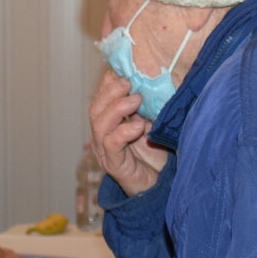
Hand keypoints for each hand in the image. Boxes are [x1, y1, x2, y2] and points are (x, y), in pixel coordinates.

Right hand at [89, 68, 168, 197]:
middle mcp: (103, 137)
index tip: (123, 69)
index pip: (101, 98)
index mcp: (110, 124)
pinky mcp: (115, 166)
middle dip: (110, 91)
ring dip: (117, 107)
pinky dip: (123, 132)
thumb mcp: (152, 124)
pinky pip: (111, 145)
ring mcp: (106, 152)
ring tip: (136, 99)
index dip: (108, 82)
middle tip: (129, 82)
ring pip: (99, 124)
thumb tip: (152, 82)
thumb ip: (147, 107)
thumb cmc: (157, 156)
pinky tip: (138, 126)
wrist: (161, 188)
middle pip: (95, 109)